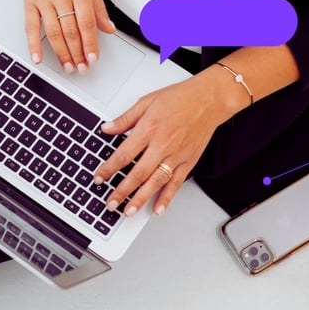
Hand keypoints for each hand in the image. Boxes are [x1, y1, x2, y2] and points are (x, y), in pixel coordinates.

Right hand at [23, 0, 115, 72]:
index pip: (86, 23)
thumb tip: (109, 29)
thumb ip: (99, 8)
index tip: (93, 59)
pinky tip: (38, 59)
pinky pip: (30, 26)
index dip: (90, 44)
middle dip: (77, 53)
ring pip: (53, 32)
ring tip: (68, 67)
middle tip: (82, 68)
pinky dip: (33, 45)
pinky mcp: (28, 1)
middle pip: (70, 31)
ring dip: (61, 53)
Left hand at [93, 72, 231, 216]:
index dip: (108, 169)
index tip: (99, 178)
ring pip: (155, 182)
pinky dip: (167, 198)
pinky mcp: (188, 161)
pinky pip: (176, 183)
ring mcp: (176, 155)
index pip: (123, 155)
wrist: (209, 100)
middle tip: (110, 203)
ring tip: (128, 212)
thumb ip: (126, 119)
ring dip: (140, 199)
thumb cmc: (180, 98)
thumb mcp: (147, 102)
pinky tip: (158, 208)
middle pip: (137, 174)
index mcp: (148, 129)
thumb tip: (107, 128)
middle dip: (121, 191)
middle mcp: (162, 145)